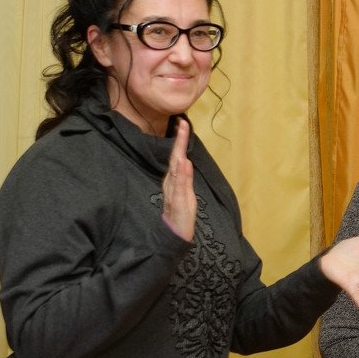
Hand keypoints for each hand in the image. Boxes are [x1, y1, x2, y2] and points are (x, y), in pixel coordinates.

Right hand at [161, 118, 196, 240]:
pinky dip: (181, 174)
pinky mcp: (177, 201)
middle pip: (175, 158)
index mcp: (175, 179)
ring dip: (179, 152)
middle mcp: (172, 182)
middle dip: (179, 141)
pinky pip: (179, 186)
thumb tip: (185, 162)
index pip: (178, 157)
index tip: (183, 124)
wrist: (176, 233)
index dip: (180, 141)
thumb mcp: (186, 193)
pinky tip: (184, 163)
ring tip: (181, 136)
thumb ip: (185, 178)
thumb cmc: (181, 214)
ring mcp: (174, 191)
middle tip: (182, 123)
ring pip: (176, 168)